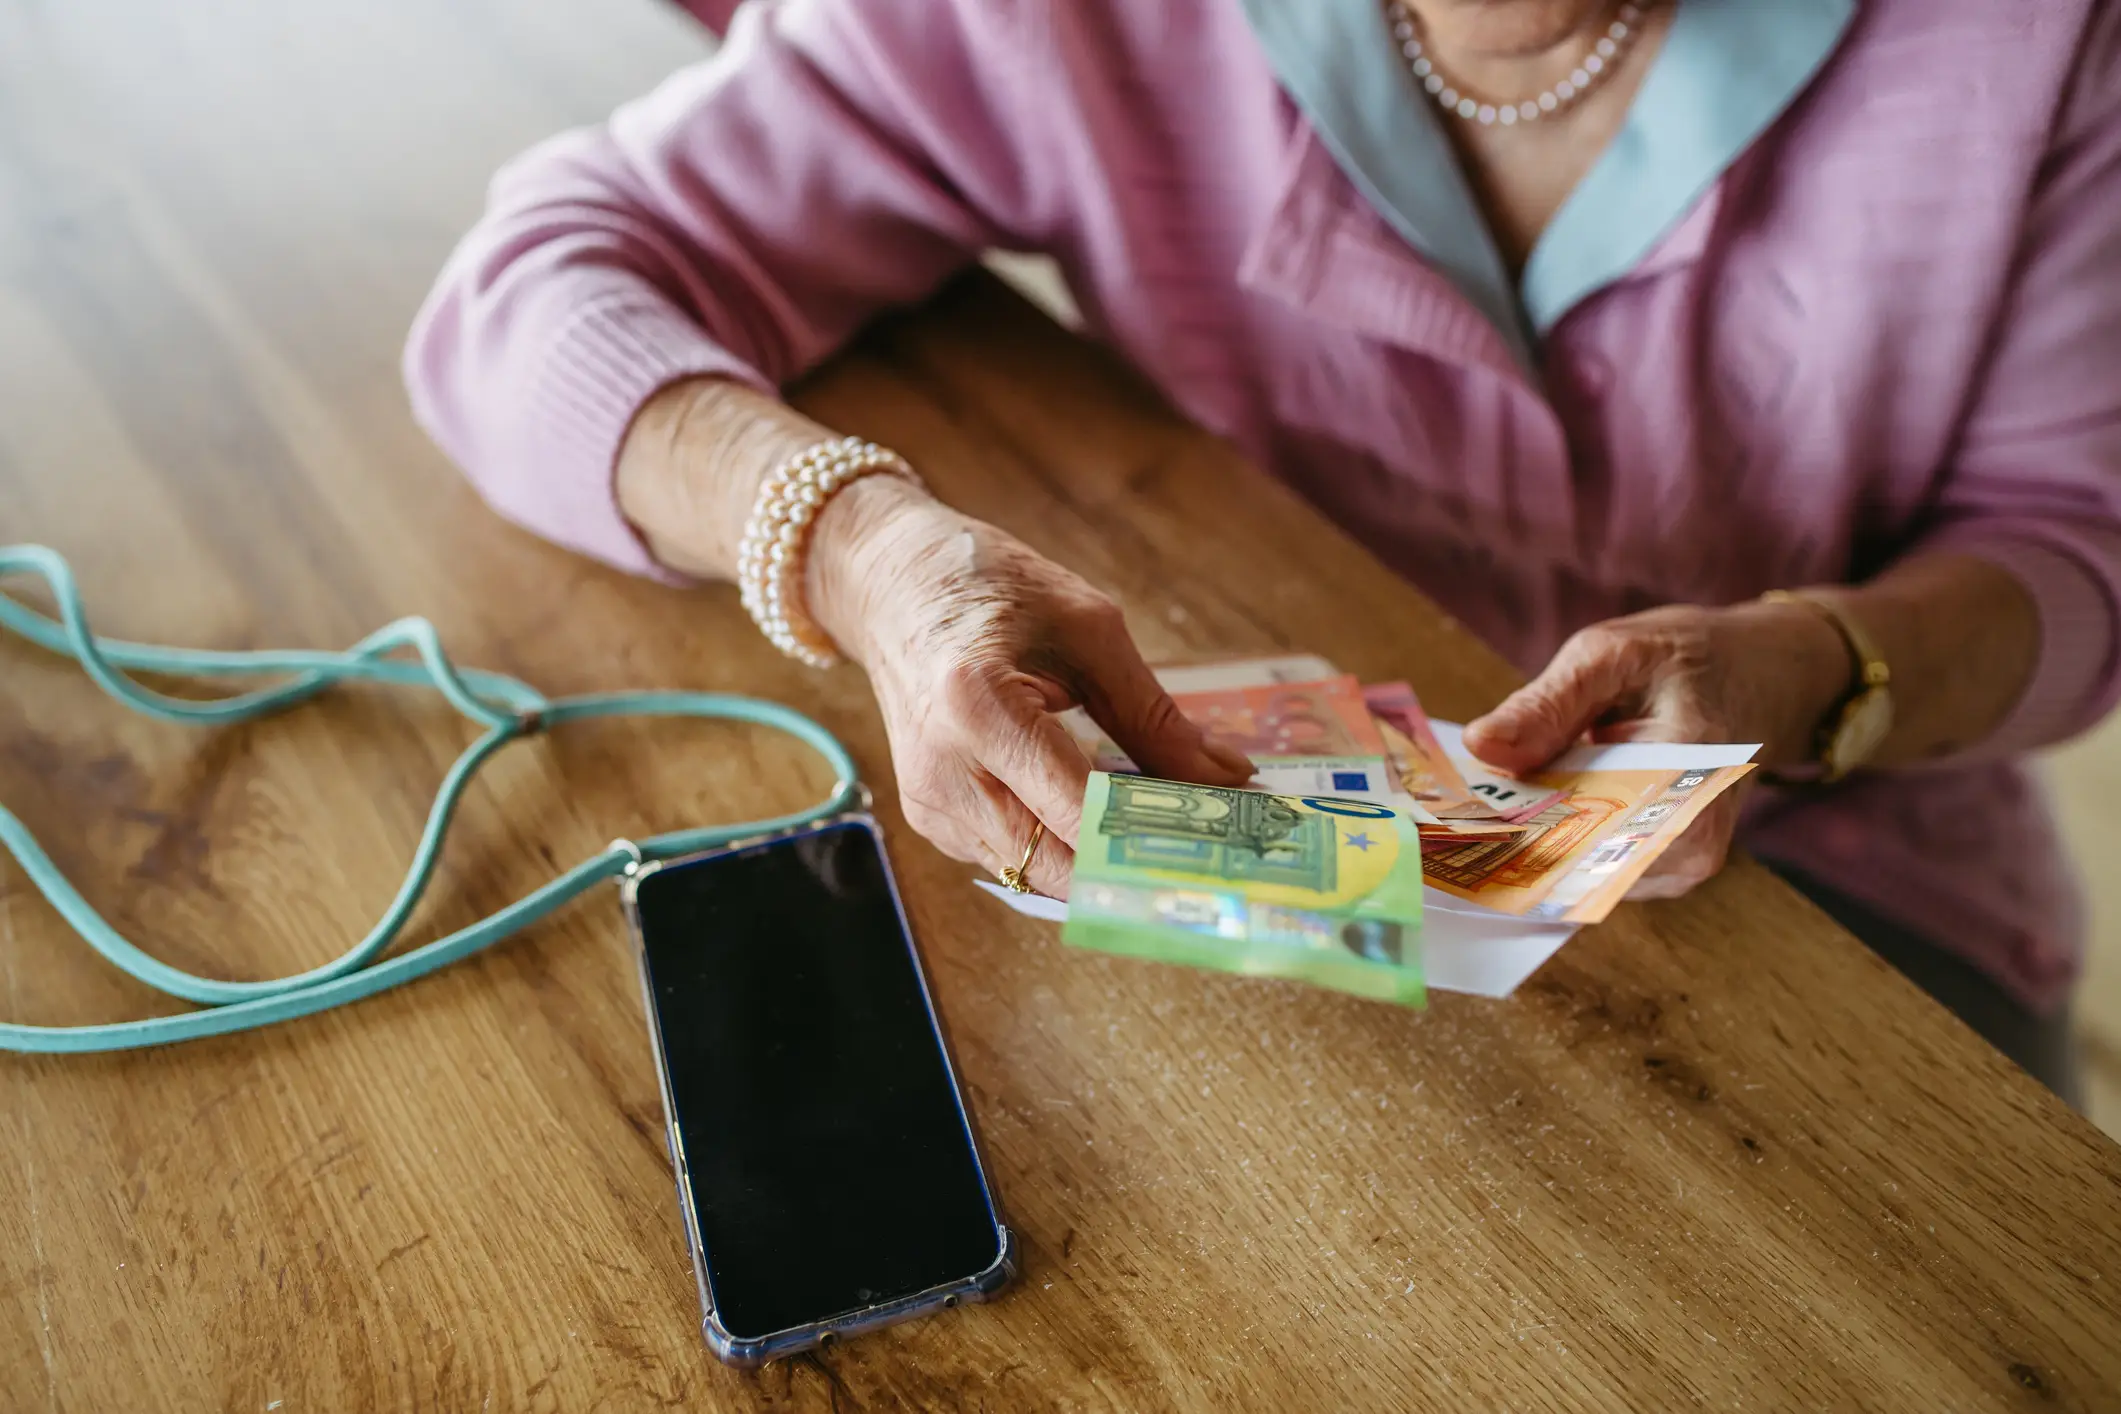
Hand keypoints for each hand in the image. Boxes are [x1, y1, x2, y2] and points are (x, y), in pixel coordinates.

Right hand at [808, 477, 1253, 895]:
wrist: (893, 583)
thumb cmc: (991, 588)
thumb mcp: (1090, 630)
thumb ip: (1154, 717)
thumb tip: (1224, 778)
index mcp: (978, 706)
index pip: (1078, 809)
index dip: (1151, 841)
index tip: (1220, 852)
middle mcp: (943, 769)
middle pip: (1056, 864)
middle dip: (1133, 870)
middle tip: (1207, 862)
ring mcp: (929, 802)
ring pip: (1036, 874)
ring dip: (1101, 867)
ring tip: (1166, 842)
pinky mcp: (928, 817)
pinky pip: (1012, 858)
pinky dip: (1063, 851)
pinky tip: (1104, 825)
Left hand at [1460, 600, 1849, 898]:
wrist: (1763, 675)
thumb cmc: (1689, 658)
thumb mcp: (1614, 655)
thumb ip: (1548, 702)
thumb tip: (1481, 745)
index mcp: (1690, 785)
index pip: (1593, 838)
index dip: (1515, 837)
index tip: (1451, 828)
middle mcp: (1692, 847)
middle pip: (1579, 864)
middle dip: (1510, 840)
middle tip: (1442, 816)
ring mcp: (1680, 866)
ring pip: (1580, 870)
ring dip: (1528, 841)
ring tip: (1475, 808)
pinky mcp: (1664, 868)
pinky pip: (1593, 863)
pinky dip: (1554, 838)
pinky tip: (1518, 809)